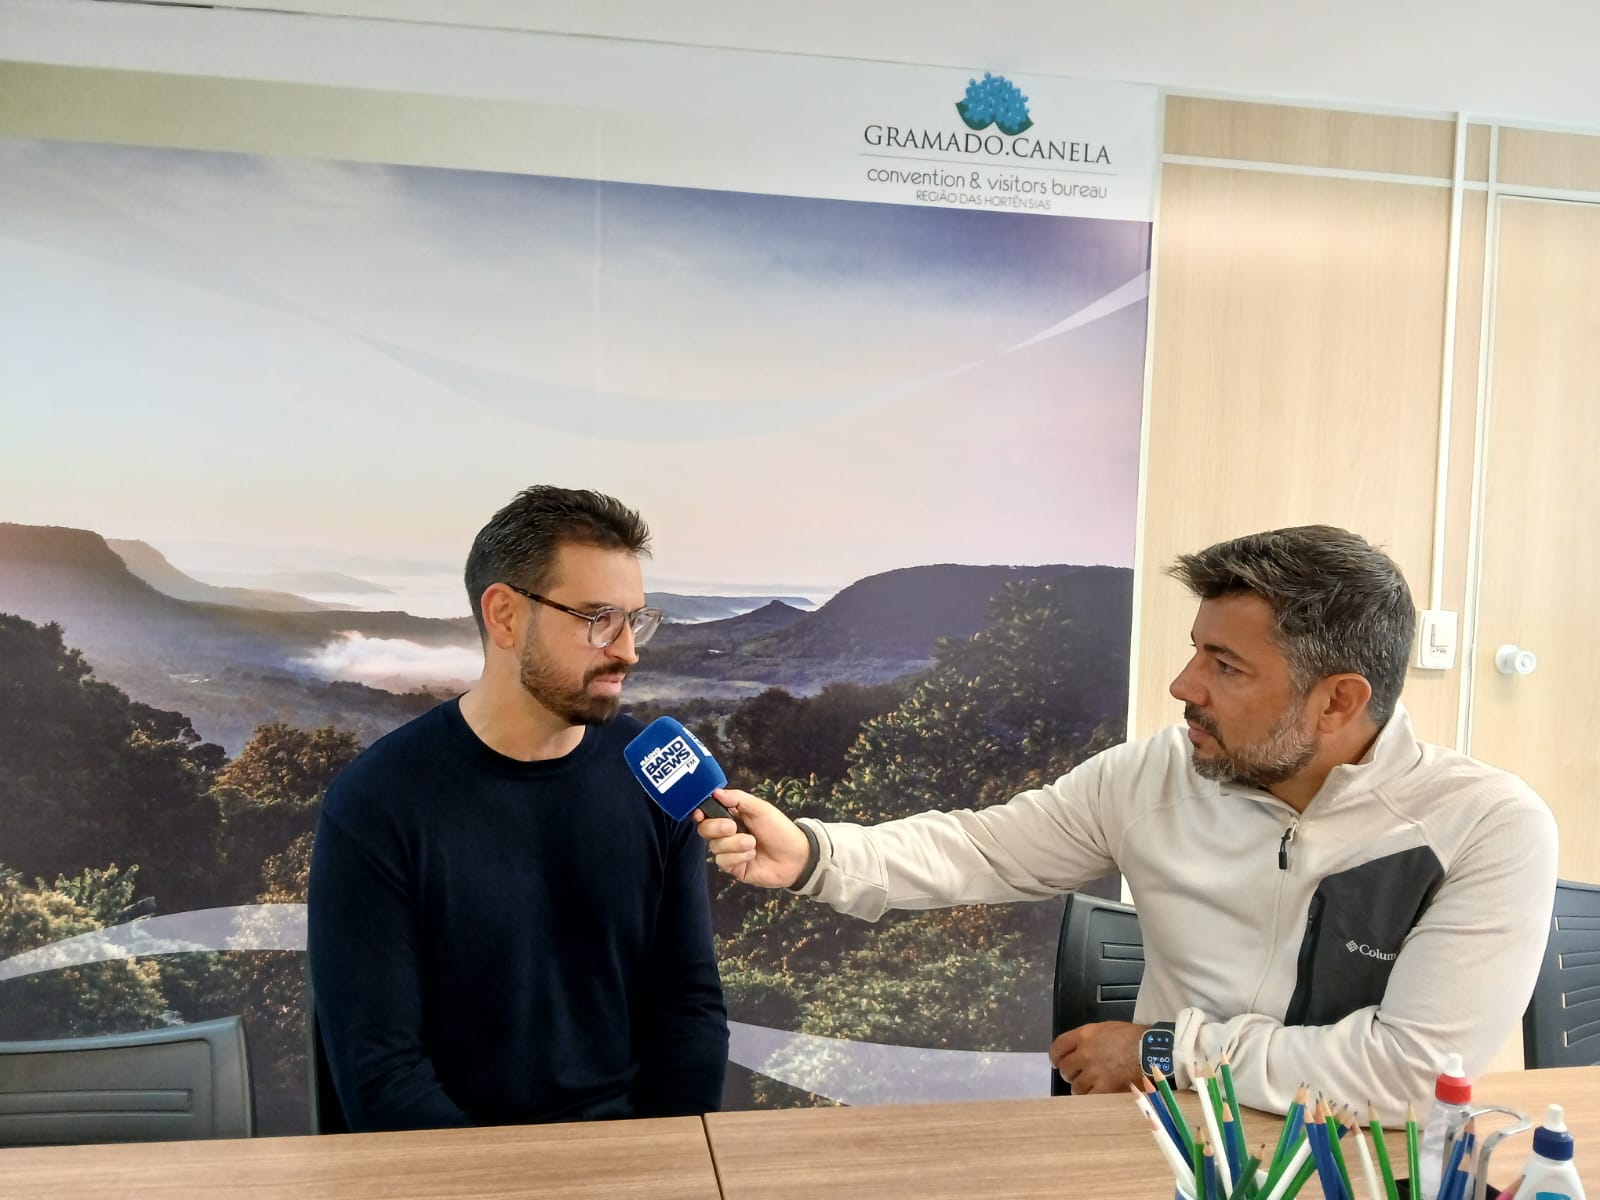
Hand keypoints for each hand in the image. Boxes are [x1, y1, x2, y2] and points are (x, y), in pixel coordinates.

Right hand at [693, 788, 810, 888]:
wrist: (796, 856)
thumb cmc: (780, 830)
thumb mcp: (761, 809)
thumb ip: (737, 799)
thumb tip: (715, 792)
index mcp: (732, 816)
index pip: (707, 813)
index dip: (700, 813)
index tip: (700, 814)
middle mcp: (728, 834)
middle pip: (705, 830)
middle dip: (717, 828)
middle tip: (733, 827)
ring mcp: (730, 851)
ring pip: (715, 847)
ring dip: (735, 844)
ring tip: (753, 844)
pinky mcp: (733, 868)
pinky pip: (723, 862)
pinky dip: (738, 857)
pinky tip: (752, 855)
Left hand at [1048, 1021, 1147, 1094]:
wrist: (1153, 1051)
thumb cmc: (1135, 1037)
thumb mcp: (1108, 1029)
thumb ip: (1091, 1039)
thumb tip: (1082, 1050)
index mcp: (1085, 1035)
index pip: (1059, 1046)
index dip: (1055, 1056)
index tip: (1056, 1062)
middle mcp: (1084, 1054)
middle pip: (1065, 1068)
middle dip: (1070, 1073)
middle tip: (1079, 1076)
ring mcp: (1093, 1073)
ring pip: (1076, 1086)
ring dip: (1081, 1088)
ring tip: (1092, 1087)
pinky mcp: (1104, 1089)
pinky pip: (1089, 1098)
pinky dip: (1091, 1098)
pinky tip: (1097, 1096)